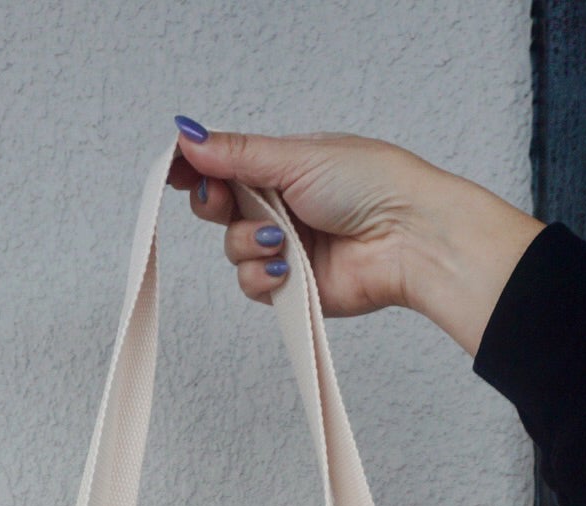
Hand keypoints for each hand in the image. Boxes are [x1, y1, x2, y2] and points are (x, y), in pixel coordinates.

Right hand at [170, 120, 544, 356]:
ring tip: (281, 237)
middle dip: (216, 204)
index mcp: (285, 167)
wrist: (408, 238)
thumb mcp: (297, 156)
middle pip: (220, 208)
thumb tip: (188, 137)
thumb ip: (237, 154)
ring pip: (233, 249)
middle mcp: (283, 207)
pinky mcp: (294, 288)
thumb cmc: (371, 185)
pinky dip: (262, 275)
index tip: (177, 171)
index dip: (198, 169)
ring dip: (248, 241)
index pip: (226, 166)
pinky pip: (252, 284)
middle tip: (222, 199)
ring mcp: (287, 248)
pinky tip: (286, 265)